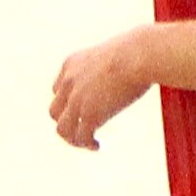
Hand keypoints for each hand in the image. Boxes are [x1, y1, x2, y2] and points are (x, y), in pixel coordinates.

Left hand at [50, 29, 164, 148]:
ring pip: (62, 128)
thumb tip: (126, 70)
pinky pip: (81, 137)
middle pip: (55, 110)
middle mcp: (69, 82)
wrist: (140, 54)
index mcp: (71, 64)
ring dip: (72, 139)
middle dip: (68, 121)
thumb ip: (111, 65)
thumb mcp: (114, 53)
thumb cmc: (138, 50)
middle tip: (83, 129)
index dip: (68, 102)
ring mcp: (77, 99)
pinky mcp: (90, 114)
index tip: (83, 110)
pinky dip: (86, 144)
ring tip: (86, 143)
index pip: (58, 89)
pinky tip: (97, 145)